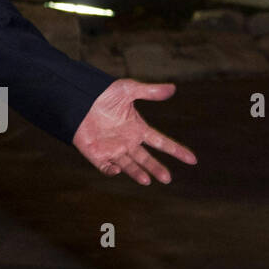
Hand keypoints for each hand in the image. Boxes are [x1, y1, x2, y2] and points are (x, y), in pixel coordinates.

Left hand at [73, 79, 196, 185]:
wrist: (76, 97)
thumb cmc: (102, 92)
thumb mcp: (128, 89)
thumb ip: (150, 92)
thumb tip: (173, 88)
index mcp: (137, 128)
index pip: (161, 142)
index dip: (176, 150)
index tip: (192, 160)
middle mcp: (126, 141)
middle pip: (145, 158)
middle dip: (156, 168)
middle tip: (167, 178)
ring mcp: (112, 148)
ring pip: (128, 165)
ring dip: (137, 173)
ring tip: (147, 180)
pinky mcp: (96, 153)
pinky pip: (105, 166)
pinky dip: (111, 170)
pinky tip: (117, 170)